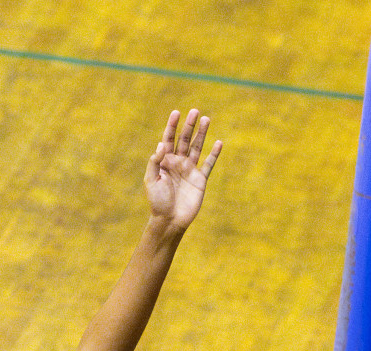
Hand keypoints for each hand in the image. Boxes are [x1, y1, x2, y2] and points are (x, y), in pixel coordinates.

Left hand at [144, 108, 221, 230]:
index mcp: (164, 162)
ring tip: (206, 119)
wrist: (170, 220)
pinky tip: (218, 142)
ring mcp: (190, 170)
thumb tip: (162, 144)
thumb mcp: (151, 181)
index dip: (172, 126)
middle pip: (184, 140)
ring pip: (197, 147)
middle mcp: (177, 163)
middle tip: (195, 111)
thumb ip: (155, 162)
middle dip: (189, 125)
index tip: (176, 112)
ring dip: (202, 134)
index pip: (168, 139)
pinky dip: (214, 154)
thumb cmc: (158, 202)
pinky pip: (209, 164)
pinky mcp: (200, 179)